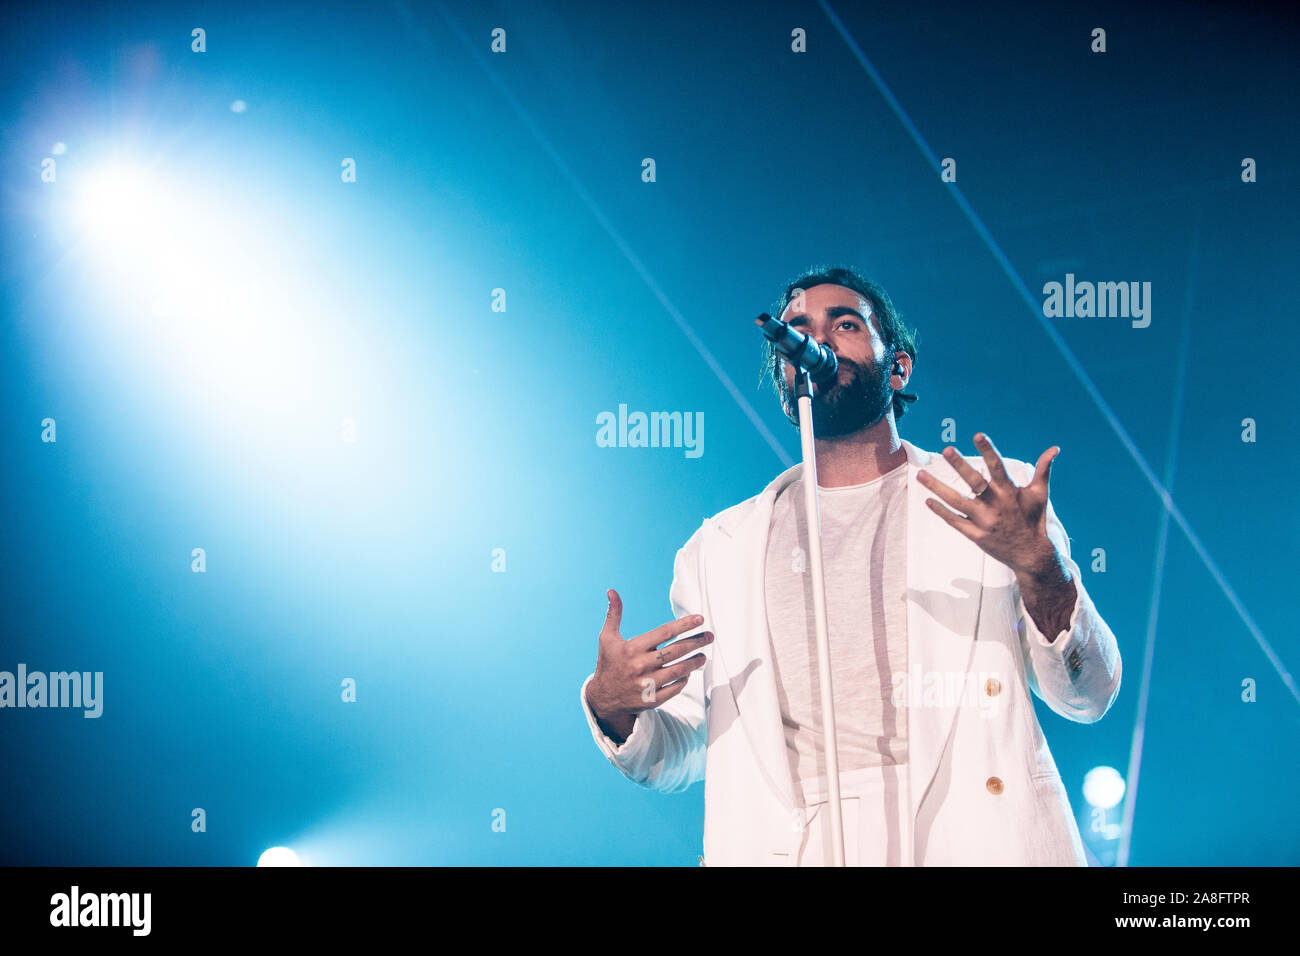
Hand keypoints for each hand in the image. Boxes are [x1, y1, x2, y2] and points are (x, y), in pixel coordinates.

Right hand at [586, 589, 712, 735]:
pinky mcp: (652, 700)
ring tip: (703, 656)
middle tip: (709, 636)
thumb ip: (613, 614)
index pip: (664, 632)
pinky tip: (688, 673)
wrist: (604, 698)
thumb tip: (612, 591)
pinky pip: (675, 688)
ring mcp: (647, 684)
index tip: (699, 619)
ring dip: (695, 662)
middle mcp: (640, 666)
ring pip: (679, 670)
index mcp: (632, 648)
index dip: (684, 624)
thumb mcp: (607, 638)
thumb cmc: (609, 663)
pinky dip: (684, 680)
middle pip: (676, 651)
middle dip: (696, 642)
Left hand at [915, 433, 1060, 575]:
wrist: (1031, 554)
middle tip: (947, 449)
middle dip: (960, 465)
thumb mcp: (1040, 494)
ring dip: (937, 487)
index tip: (977, 435)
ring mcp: (984, 521)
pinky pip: (955, 522)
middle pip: (975, 482)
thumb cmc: (1034, 519)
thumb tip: (1054, 449)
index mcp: (1010, 492)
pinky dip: (941, 512)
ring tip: (920, 474)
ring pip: (956, 502)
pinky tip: (928, 500)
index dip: (988, 450)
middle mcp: (996, 505)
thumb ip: (1043, 470)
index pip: (997, 467)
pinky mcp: (976, 535)